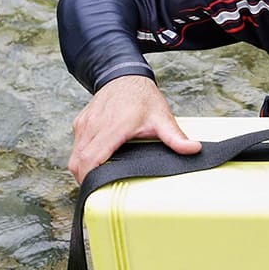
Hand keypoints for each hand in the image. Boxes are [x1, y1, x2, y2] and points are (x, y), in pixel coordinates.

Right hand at [67, 75, 201, 182]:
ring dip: (82, 170)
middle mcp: (94, 125)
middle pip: (79, 161)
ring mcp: (84, 123)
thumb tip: (194, 149)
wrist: (125, 75)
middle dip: (85, 180)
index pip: (93, 158)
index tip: (96, 191)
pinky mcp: (80, 123)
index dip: (91, 178)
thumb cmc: (143, 97)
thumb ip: (176, 137)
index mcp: (113, 127)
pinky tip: (95, 165)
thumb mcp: (162, 118)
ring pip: (74, 155)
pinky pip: (75, 146)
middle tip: (98, 193)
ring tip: (97, 182)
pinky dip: (81, 159)